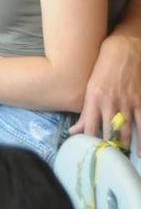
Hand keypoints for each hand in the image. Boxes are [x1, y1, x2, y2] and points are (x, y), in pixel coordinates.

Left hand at [71, 34, 140, 150]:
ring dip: (124, 145)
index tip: (91, 152)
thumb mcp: (90, 89)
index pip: (90, 127)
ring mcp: (127, 102)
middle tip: (108, 158)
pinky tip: (140, 151)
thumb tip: (74, 131)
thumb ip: (84, 113)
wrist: (123, 51)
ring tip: (122, 155)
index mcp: (94, 99)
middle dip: (108, 146)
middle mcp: (110, 103)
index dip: (90, 142)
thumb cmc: (103, 70)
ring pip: (126, 131)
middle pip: (108, 132)